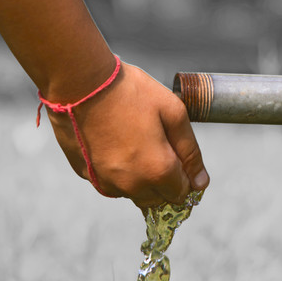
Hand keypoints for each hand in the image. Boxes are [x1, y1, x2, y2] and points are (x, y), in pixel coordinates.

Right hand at [44, 62, 209, 208]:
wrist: (80, 82)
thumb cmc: (130, 92)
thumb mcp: (173, 112)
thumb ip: (190, 152)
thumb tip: (201, 183)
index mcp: (158, 171)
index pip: (182, 193)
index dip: (185, 174)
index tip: (178, 152)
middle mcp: (132, 185)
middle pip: (159, 198)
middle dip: (165, 179)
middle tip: (158, 143)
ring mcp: (106, 182)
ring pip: (135, 194)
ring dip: (142, 177)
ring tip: (136, 139)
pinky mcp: (87, 175)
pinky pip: (112, 184)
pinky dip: (119, 172)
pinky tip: (117, 143)